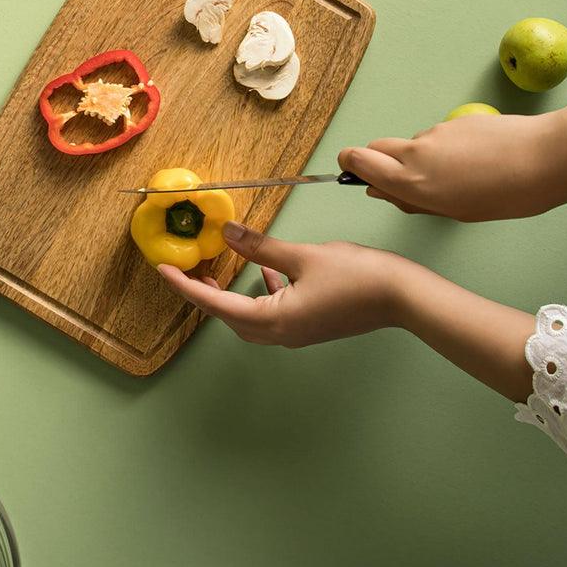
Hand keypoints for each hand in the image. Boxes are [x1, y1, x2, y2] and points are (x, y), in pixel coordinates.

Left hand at [158, 222, 412, 346]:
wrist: (404, 298)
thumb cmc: (358, 277)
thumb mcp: (303, 256)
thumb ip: (260, 246)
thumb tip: (227, 232)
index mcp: (275, 320)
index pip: (216, 304)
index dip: (186, 286)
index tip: (162, 272)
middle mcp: (281, 334)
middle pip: (229, 316)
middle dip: (204, 294)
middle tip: (185, 269)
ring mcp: (296, 332)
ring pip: (248, 317)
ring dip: (228, 295)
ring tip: (214, 270)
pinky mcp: (309, 325)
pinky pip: (272, 313)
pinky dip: (260, 293)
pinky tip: (266, 272)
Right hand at [338, 107, 566, 221]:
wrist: (544, 158)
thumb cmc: (505, 194)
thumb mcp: (453, 211)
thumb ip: (412, 200)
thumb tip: (382, 191)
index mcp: (410, 181)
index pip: (358, 160)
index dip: (349, 165)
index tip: (350, 171)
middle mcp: (415, 153)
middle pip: (375, 147)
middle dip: (377, 161)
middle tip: (398, 179)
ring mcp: (434, 133)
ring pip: (410, 146)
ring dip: (418, 159)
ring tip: (454, 177)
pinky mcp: (454, 122)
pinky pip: (435, 138)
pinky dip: (443, 150)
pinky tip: (471, 163)